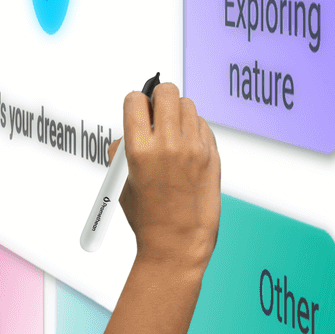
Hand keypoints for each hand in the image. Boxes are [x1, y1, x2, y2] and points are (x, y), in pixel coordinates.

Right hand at [117, 82, 220, 275]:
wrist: (178, 241)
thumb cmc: (148, 216)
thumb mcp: (122, 179)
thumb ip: (124, 147)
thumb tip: (133, 125)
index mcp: (139, 149)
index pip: (135, 100)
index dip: (135, 103)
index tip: (137, 110)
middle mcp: (168, 144)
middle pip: (167, 92)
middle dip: (159, 97)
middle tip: (157, 110)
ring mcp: (194, 149)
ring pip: (188, 104)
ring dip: (177, 112)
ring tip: (172, 132)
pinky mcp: (212, 155)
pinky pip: (202, 125)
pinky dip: (193, 129)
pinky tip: (186, 147)